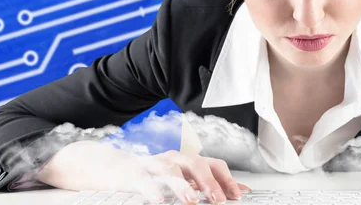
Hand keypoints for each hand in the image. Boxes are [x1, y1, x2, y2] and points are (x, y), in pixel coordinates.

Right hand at [124, 150, 251, 203]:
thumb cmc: (157, 175)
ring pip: (170, 169)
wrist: (118, 169)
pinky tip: (159, 201)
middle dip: (208, 182)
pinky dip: (153, 190)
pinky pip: (144, 180)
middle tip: (218, 200)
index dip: (226, 179)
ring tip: (191, 201)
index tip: (237, 196)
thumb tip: (242, 191)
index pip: (213, 164)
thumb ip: (210, 184)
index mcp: (189, 161)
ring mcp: (154, 165)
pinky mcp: (135, 174)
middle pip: (195, 163)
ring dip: (182, 185)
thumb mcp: (185, 179)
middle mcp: (174, 159)